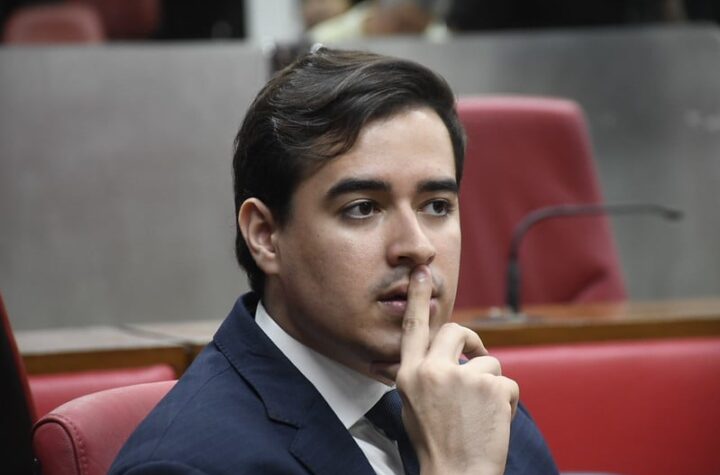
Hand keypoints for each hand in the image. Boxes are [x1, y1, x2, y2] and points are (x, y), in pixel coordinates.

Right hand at [396, 265, 518, 474]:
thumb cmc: (436, 444)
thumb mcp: (413, 405)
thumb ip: (423, 375)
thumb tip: (441, 354)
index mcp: (410, 375)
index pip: (413, 327)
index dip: (417, 296)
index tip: (422, 271)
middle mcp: (433, 371)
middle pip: (455, 330)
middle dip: (471, 341)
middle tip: (477, 356)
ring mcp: (463, 377)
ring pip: (488, 362)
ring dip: (490, 384)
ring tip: (482, 414)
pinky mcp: (491, 386)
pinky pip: (507, 382)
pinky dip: (506, 401)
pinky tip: (494, 421)